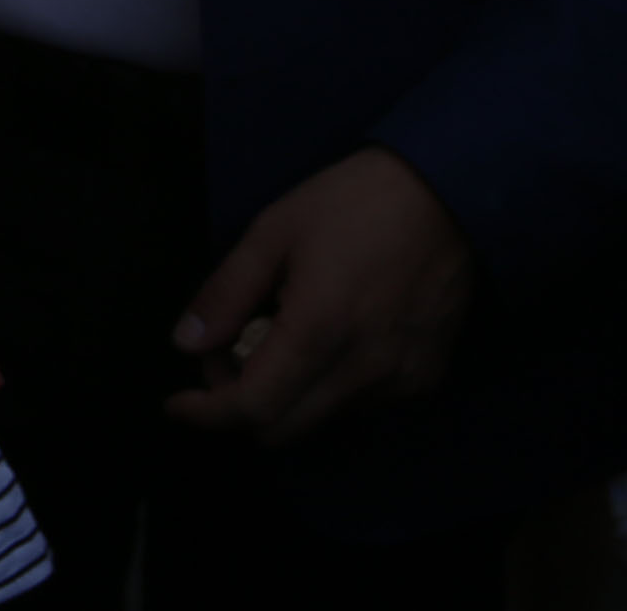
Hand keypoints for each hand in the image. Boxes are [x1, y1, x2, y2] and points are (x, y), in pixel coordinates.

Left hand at [166, 147, 471, 445]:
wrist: (449, 196)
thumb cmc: (353, 204)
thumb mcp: (273, 232)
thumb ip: (226, 293)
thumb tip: (185, 344)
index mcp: (320, 331)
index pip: (254, 408)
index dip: (208, 415)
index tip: (177, 404)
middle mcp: (365, 372)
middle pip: (284, 430)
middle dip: (238, 404)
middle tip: (224, 354)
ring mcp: (401, 381)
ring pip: (320, 420)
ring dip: (283, 396)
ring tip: (273, 334)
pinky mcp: (426, 379)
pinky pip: (359, 406)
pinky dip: (324, 388)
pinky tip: (322, 339)